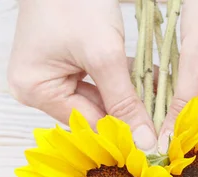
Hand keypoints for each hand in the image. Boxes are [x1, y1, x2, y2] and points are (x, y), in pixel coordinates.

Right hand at [8, 0, 156, 150]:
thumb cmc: (74, 1)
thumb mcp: (103, 55)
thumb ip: (125, 101)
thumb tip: (143, 142)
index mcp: (35, 90)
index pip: (86, 123)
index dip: (121, 131)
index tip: (154, 138)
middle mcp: (37, 89)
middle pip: (92, 113)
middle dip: (128, 111)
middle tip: (162, 117)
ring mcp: (51, 76)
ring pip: (100, 98)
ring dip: (130, 95)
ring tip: (160, 96)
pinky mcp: (66, 65)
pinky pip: (98, 82)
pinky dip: (122, 80)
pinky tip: (148, 80)